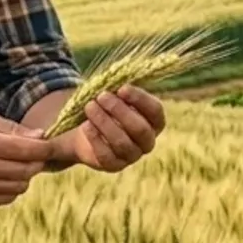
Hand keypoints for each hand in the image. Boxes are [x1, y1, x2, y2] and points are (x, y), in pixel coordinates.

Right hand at [0, 113, 55, 206]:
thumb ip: (14, 130)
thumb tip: (42, 137)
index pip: (28, 150)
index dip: (45, 148)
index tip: (50, 144)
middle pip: (27, 170)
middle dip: (36, 161)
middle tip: (32, 153)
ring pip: (20, 187)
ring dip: (24, 176)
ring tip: (15, 163)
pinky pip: (7, 198)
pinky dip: (12, 187)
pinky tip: (3, 175)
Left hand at [50, 85, 164, 173]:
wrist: (87, 131)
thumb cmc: (106, 108)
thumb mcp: (113, 97)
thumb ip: (118, 89)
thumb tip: (116, 77)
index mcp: (153, 122)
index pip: (155, 111)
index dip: (140, 100)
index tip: (122, 88)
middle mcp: (146, 141)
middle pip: (139, 129)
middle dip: (119, 111)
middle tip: (101, 96)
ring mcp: (131, 156)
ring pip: (122, 142)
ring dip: (105, 123)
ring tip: (89, 107)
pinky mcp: (113, 165)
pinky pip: (107, 155)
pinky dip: (96, 139)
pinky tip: (87, 126)